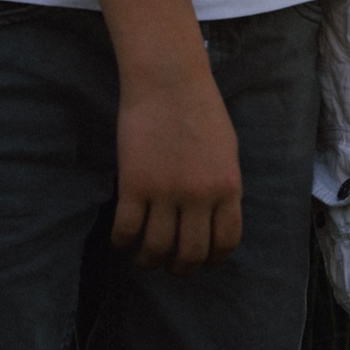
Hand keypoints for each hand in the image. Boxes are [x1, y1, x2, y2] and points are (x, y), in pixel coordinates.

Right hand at [112, 58, 243, 272]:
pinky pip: (125, 231)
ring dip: (147, 261)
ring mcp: (165, 192)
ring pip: (155, 250)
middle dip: (179, 268)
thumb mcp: (227, 151)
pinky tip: (121, 239)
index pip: (225, 243)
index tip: (201, 261)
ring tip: (143, 257)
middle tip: (169, 265)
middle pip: (190, 255)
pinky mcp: (134, 184)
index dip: (212, 260)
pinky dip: (121, 243)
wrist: (169, 80)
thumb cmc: (200, 109)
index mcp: (228, 186)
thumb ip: (223, 187)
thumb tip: (215, 220)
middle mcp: (199, 196)